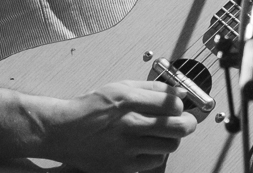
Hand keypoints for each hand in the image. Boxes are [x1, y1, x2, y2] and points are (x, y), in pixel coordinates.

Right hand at [41, 80, 197, 171]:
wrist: (64, 132)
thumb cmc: (92, 108)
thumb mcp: (121, 87)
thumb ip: (153, 88)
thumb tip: (180, 93)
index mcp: (128, 100)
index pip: (172, 104)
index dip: (181, 105)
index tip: (178, 106)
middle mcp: (128, 124)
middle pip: (178, 128)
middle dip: (188, 123)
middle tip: (186, 122)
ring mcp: (125, 148)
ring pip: (170, 146)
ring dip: (171, 139)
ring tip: (163, 134)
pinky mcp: (122, 166)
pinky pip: (154, 161)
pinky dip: (156, 153)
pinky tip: (147, 145)